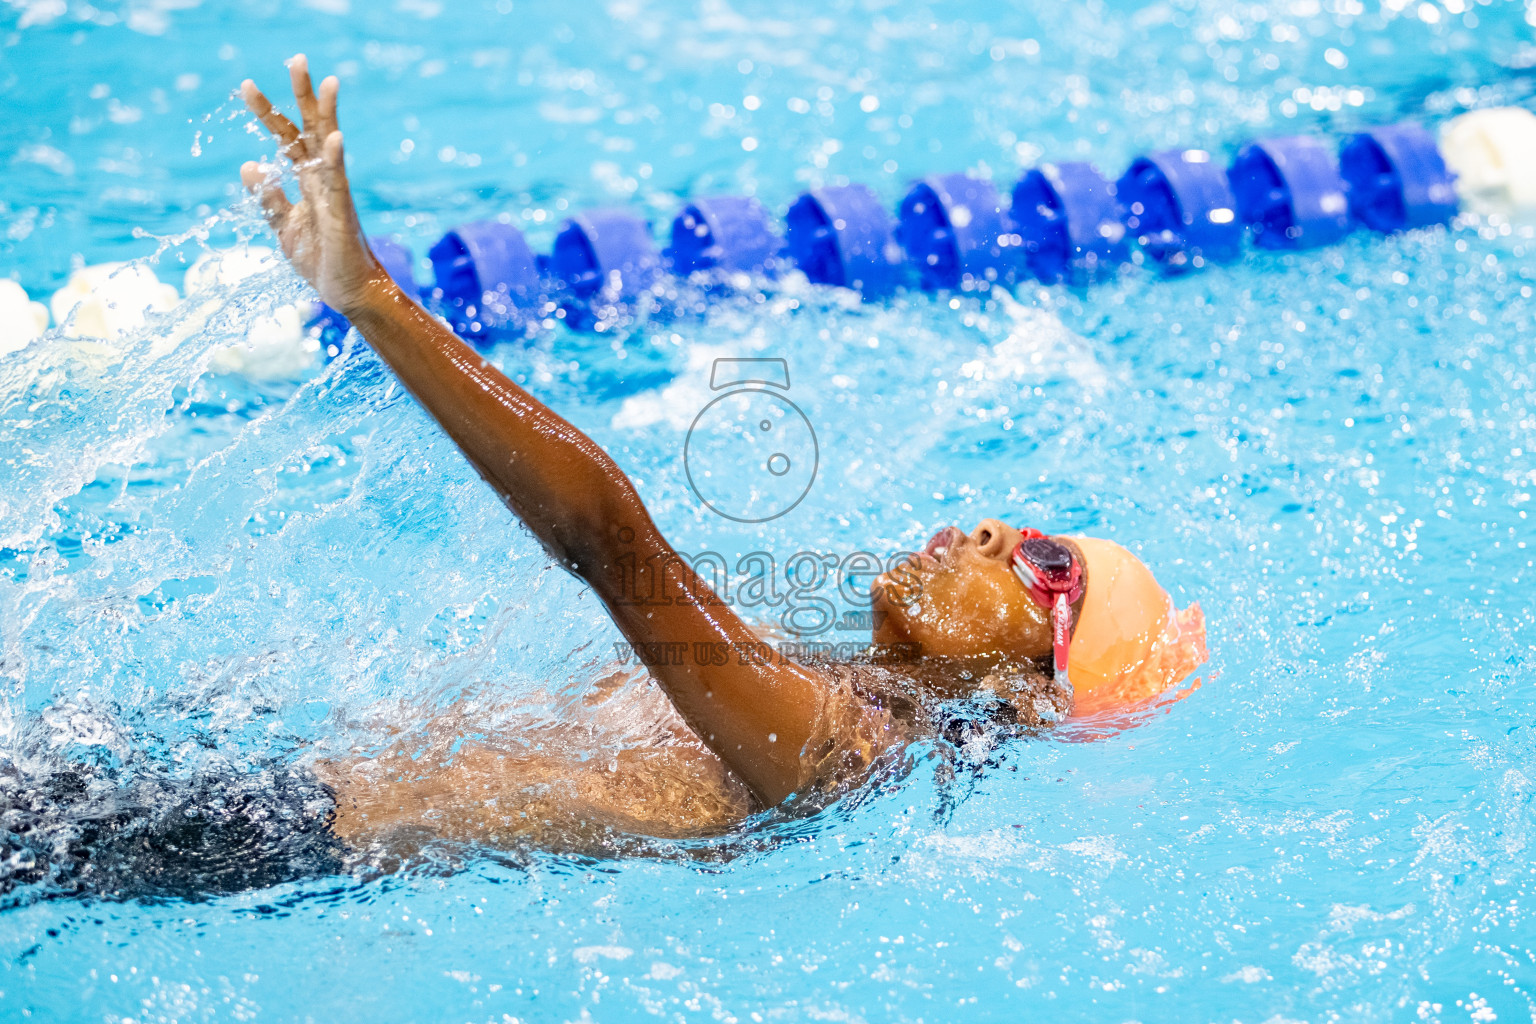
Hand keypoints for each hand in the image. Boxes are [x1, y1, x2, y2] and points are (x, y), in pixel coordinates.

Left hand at [240, 55, 386, 314]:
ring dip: (328, 115)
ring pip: (331, 147)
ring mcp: (335, 195)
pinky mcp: (341, 216)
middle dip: (303, 94)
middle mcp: (324, 180)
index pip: (288, 138)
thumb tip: (248, 164)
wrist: (349, 294)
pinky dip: (336, 160)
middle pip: (313, 129)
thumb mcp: (283, 226)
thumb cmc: (322, 261)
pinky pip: (338, 184)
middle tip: (297, 58)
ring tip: (327, 82)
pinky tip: (336, 138)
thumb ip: (268, 196)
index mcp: (308, 181)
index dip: (268, 112)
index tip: (248, 84)